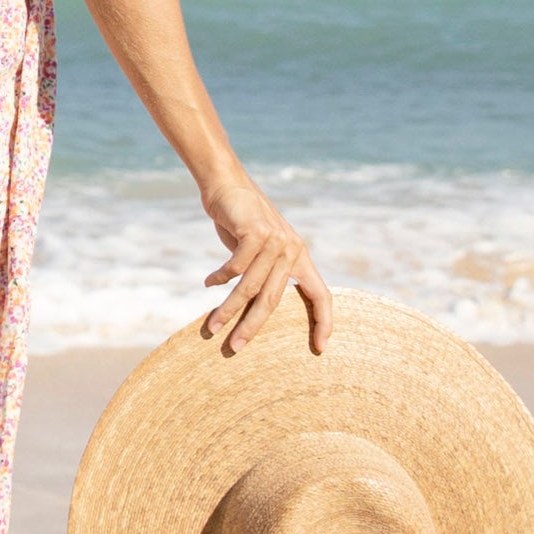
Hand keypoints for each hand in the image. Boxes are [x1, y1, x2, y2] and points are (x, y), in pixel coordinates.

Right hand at [200, 176, 331, 353]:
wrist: (227, 184)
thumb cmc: (241, 221)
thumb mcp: (260, 249)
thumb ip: (266, 273)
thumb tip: (257, 308)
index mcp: (300, 258)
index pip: (321, 296)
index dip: (324, 322)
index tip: (320, 349)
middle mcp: (292, 250)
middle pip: (274, 299)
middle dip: (253, 326)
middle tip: (236, 347)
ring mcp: (276, 240)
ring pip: (251, 286)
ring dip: (228, 308)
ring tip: (213, 326)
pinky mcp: (256, 232)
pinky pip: (236, 266)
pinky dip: (220, 277)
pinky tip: (209, 282)